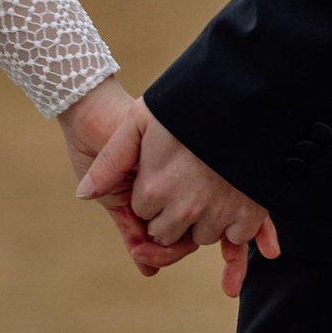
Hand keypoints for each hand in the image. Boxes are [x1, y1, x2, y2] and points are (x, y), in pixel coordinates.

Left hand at [72, 95, 279, 296]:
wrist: (240, 94)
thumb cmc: (187, 103)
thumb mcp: (139, 120)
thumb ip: (110, 161)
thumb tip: (83, 195)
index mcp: (155, 187)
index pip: (144, 214)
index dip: (151, 196)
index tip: (161, 175)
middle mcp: (184, 207)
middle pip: (168, 234)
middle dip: (170, 216)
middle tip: (182, 184)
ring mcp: (218, 213)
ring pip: (200, 238)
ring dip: (201, 221)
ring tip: (206, 187)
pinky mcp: (248, 214)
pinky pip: (235, 237)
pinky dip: (233, 225)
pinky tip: (230, 198)